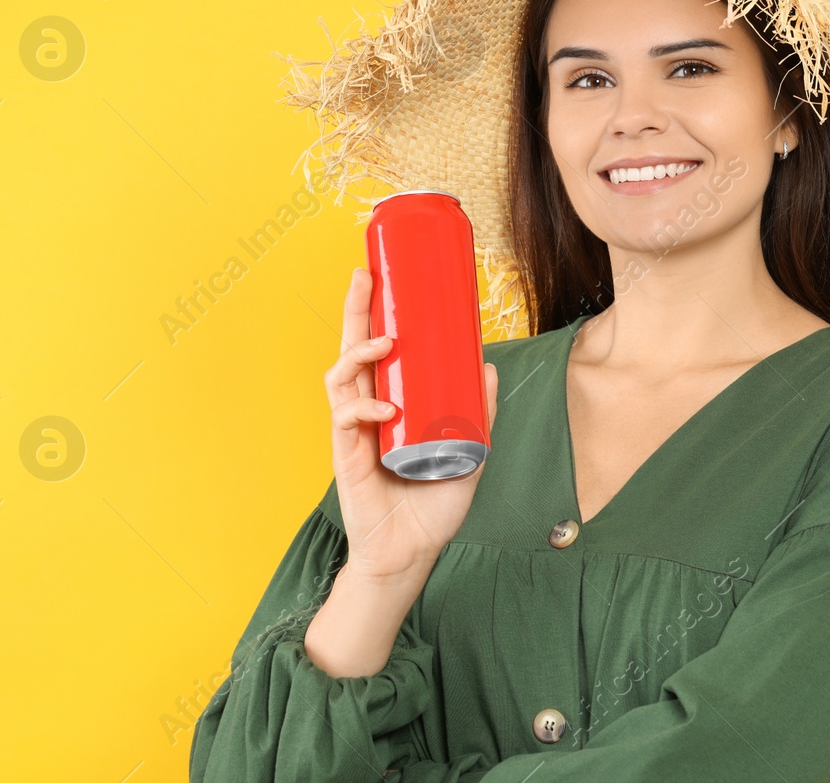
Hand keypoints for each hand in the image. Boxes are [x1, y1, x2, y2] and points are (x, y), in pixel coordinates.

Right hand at [323, 267, 497, 581]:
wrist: (412, 552)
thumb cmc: (434, 504)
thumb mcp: (470, 451)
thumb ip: (479, 413)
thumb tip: (487, 365)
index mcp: (391, 402)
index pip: (379, 349)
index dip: (376, 314)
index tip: (382, 278)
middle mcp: (369, 409)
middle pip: (353, 348)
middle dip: (356, 310)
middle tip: (364, 277)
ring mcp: (355, 430)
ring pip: (342, 375)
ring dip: (360, 352)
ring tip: (385, 343)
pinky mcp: (347, 454)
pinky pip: (346, 418)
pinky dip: (364, 407)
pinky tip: (384, 409)